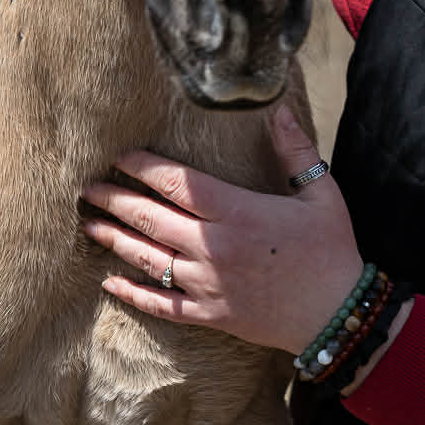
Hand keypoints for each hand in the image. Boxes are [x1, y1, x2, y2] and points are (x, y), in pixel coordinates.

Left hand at [82, 105, 365, 354]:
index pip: (178, 183)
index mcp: (239, 213)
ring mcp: (208, 284)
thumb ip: (296, 152)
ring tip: (90, 224)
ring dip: (115, 239)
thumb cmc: (331, 249)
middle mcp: (215, 247)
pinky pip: (161, 304)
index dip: (145, 166)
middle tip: (88, 188)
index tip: (121, 155)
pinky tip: (109, 282)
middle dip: (115, 200)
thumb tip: (278, 110)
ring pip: (148, 259)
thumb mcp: (321, 194)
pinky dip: (133, 293)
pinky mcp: (209, 314)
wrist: (337, 314)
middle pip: (152, 218)